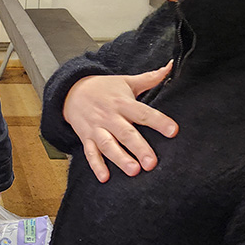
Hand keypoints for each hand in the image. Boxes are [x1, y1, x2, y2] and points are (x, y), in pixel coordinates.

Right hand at [62, 62, 178, 183]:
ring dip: (120, 158)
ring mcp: (96, 129)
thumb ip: (150, 78)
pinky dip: (96, 165)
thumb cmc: (104, 88)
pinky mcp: (86, 138)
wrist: (71, 91)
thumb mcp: (126, 81)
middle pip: (126, 133)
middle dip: (139, 148)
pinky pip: (90, 153)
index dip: (158, 121)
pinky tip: (104, 177)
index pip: (142, 113)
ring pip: (108, 145)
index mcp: (122, 102)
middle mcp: (109, 117)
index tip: (173, 131)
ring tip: (133, 171)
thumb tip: (170, 66)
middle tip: (151, 163)